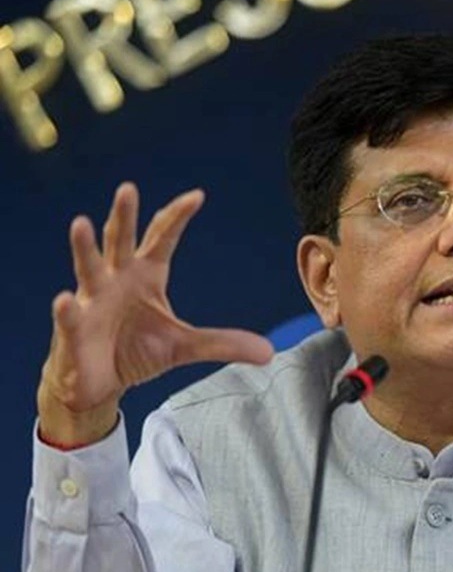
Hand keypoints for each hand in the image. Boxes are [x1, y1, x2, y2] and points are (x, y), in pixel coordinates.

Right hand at [37, 182, 273, 446]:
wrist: (100, 383)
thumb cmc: (137, 351)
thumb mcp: (185, 346)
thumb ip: (223, 344)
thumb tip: (269, 352)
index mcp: (145, 276)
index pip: (163, 240)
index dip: (177, 218)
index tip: (197, 196)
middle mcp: (116, 279)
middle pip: (120, 241)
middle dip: (124, 217)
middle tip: (129, 189)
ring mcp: (92, 302)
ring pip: (88, 268)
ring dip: (85, 247)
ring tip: (81, 223)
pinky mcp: (74, 329)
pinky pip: (70, 317)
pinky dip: (67, 310)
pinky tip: (65, 299)